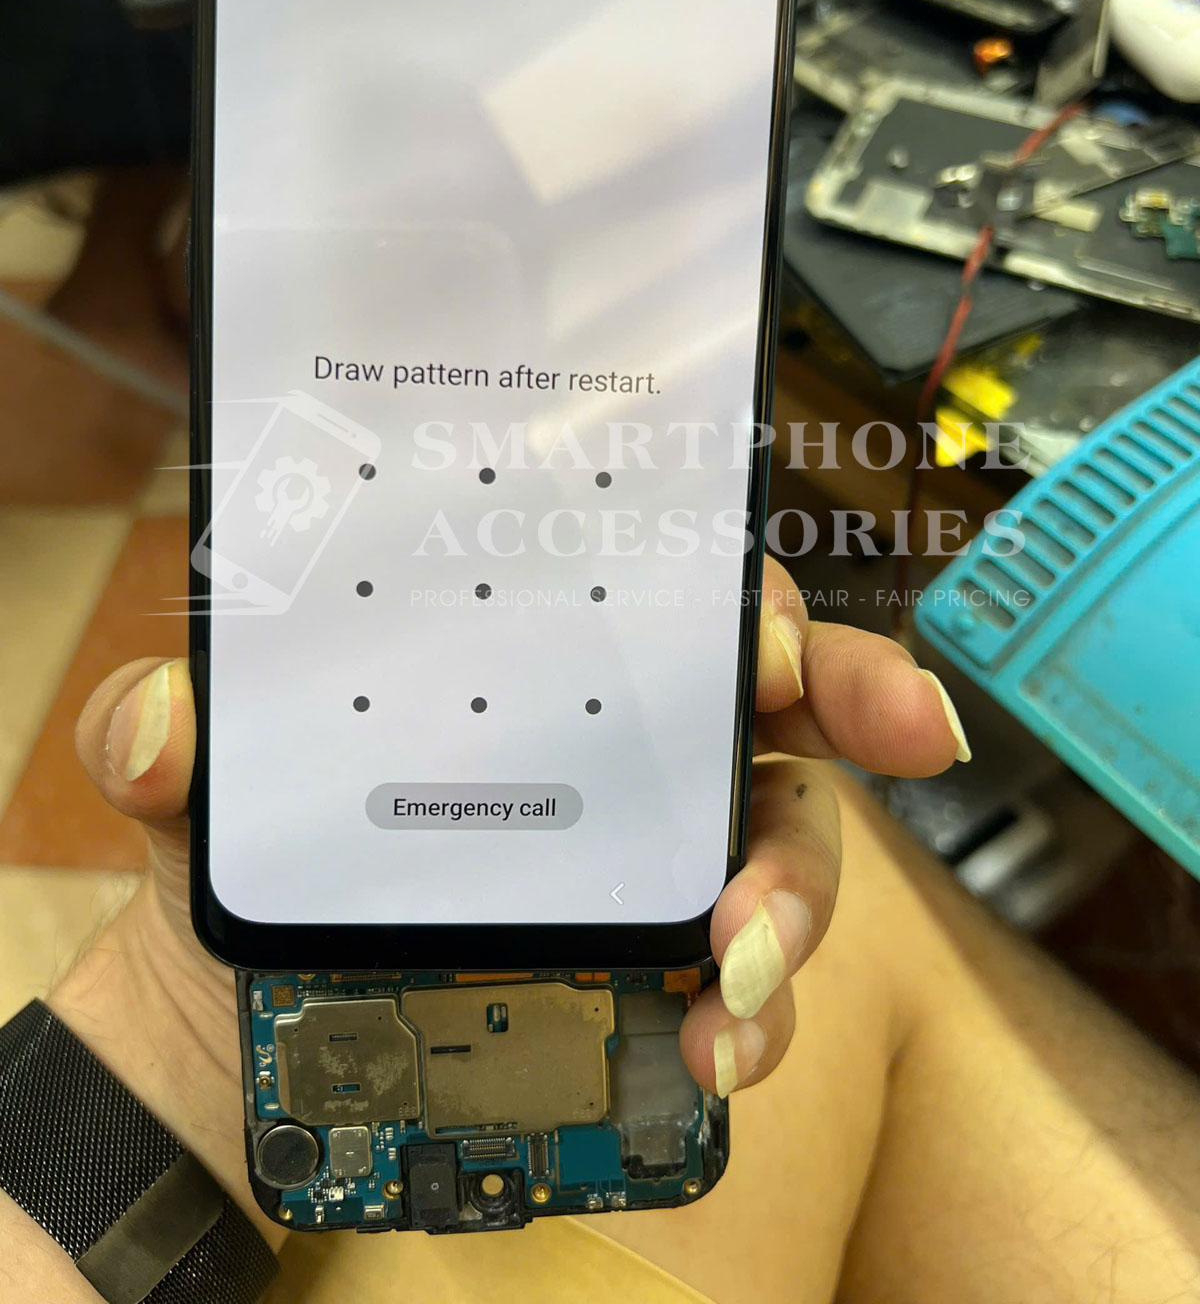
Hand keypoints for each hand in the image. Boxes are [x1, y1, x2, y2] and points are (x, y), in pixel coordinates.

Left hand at [67, 557, 966, 1135]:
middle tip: (915, 731)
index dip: (739, 595)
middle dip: (866, 699)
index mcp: (538, 666)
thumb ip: (159, 743)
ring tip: (743, 959)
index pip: (666, 591)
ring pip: (789, 849)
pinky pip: (750, 988)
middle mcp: (621, 755)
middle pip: (779, 703)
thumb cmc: (259, 869)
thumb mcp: (207, 792)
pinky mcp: (657, 978)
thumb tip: (158, 722)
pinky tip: (719, 1043)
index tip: (764, 633)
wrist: (246, 1035)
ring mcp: (653, 866)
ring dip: (803, 897)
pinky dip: (758, 1017)